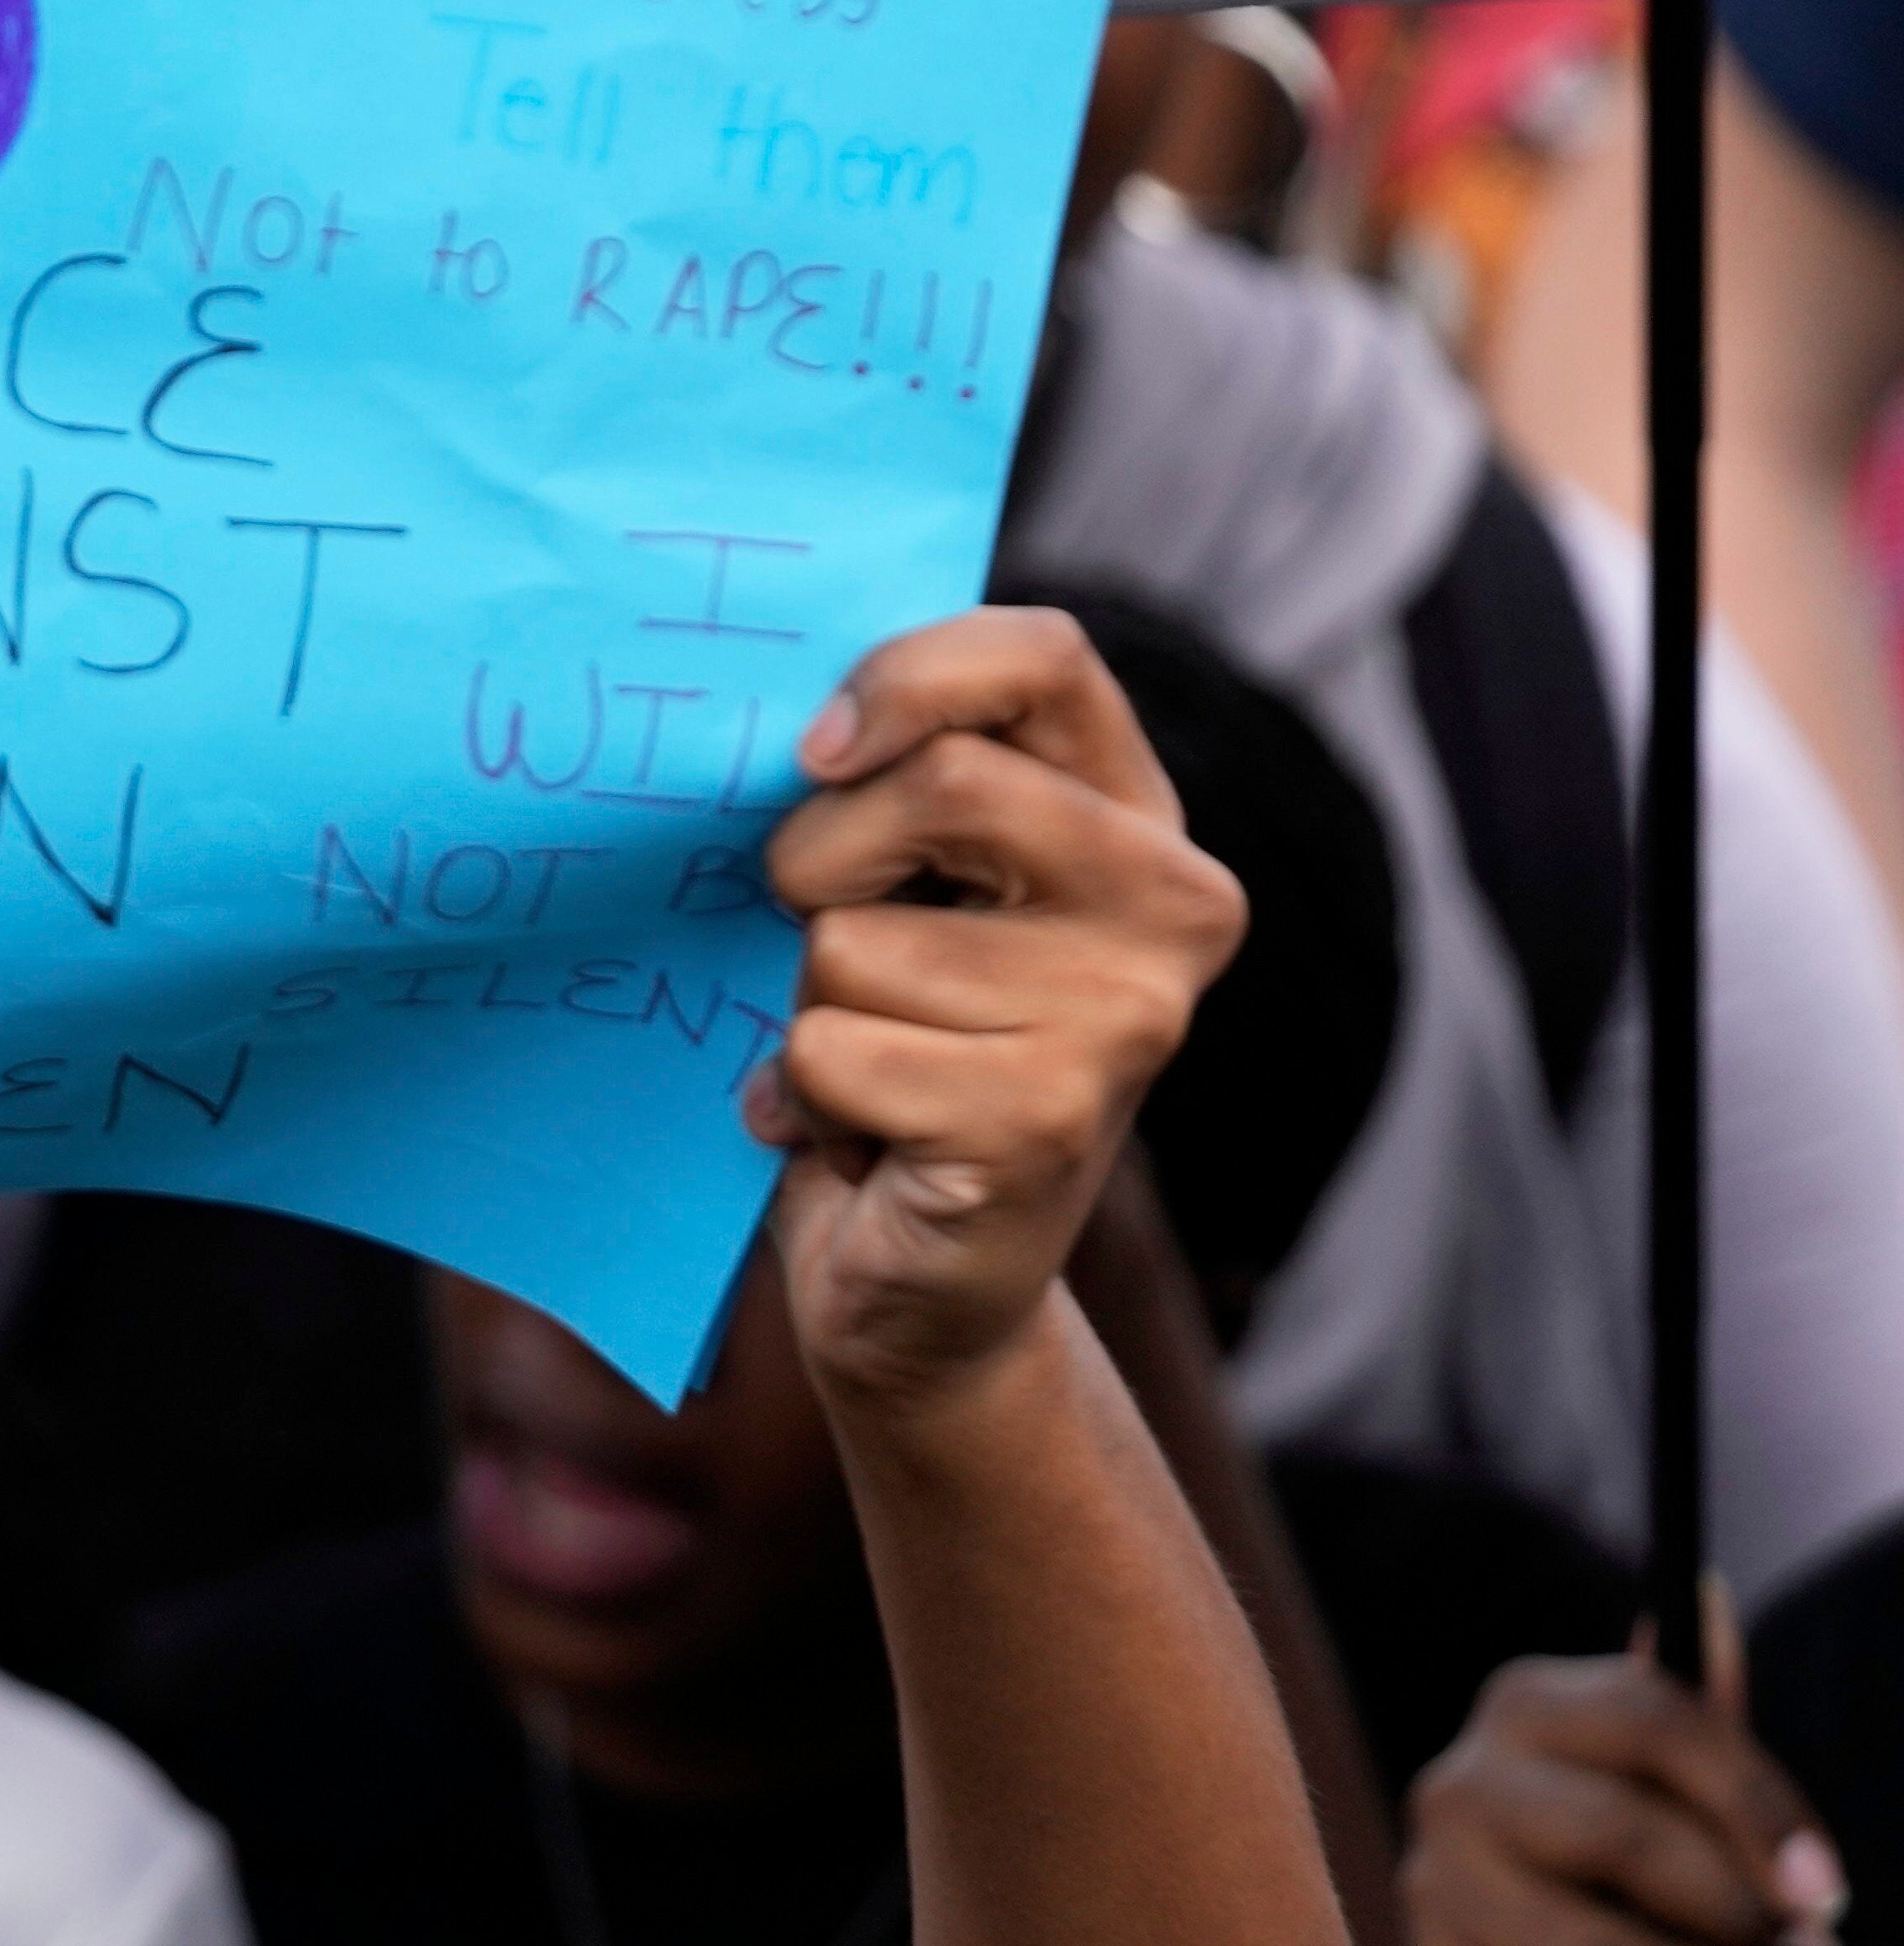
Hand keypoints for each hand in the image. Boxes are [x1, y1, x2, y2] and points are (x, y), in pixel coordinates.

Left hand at [747, 604, 1244, 1409]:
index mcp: (1136, 816)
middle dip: (813, 863)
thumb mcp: (897, 898)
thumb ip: (882, 792)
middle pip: (936, 782)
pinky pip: (832, 1049)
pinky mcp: (1048, 1119)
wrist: (922, 1289)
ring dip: (807, 1008)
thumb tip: (774, 721)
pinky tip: (854, 1142)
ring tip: (865, 1069)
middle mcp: (1171, 903)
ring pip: (854, 940)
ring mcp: (1126, 1016)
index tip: (811, 752)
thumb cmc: (887, 1056)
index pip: (1041, 655)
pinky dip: (796, 1098)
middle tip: (817, 945)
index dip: (902, 676)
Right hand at [1408, 1636, 1855, 1945]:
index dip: (1758, 1808)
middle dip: (1745, 1928)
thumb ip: (1702, 1730)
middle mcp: (1457, 1787)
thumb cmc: (1647, 1911)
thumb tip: (1704, 1599)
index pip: (1653, 1720)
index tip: (1835, 1903)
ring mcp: (1429, 1896)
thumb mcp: (1689, 1815)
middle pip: (1621, 1838)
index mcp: (1528, 1712)